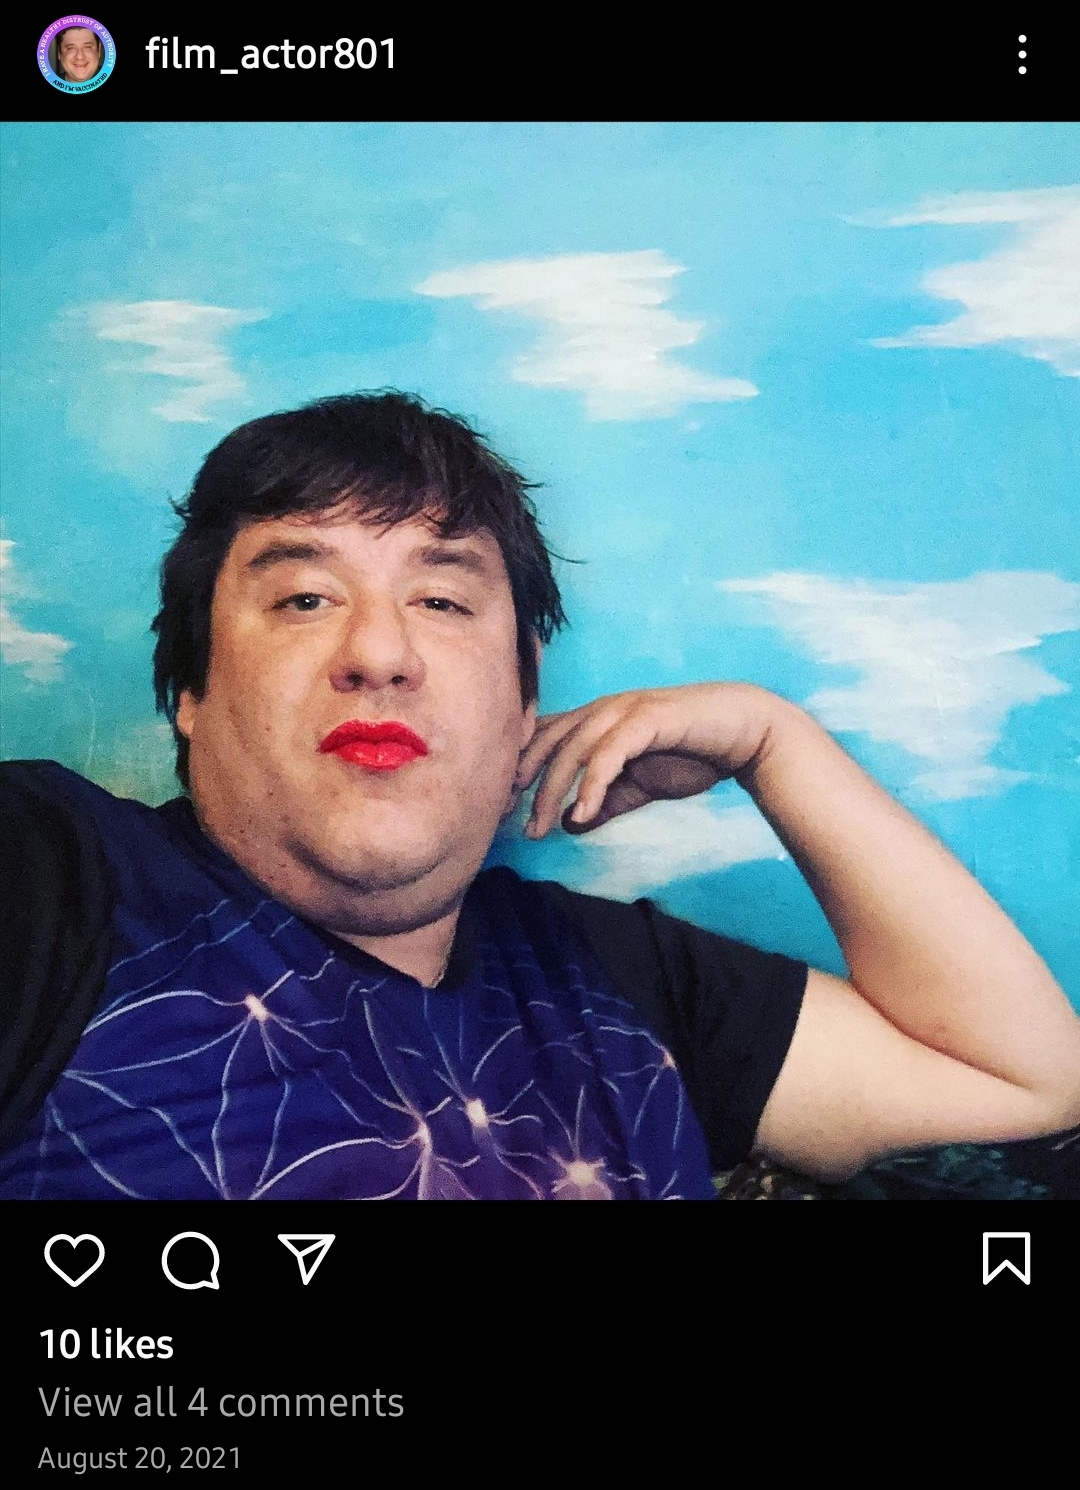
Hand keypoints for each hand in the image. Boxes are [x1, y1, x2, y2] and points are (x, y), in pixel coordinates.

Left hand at [515, 683, 775, 836]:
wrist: (744, 732)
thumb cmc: (692, 753)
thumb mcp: (640, 786)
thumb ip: (606, 801)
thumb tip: (570, 824)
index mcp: (595, 720)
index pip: (543, 741)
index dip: (518, 773)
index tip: (501, 812)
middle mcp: (601, 709)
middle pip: (547, 745)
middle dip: (522, 784)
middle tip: (506, 822)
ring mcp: (622, 710)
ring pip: (571, 750)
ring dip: (550, 791)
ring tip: (538, 829)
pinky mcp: (645, 719)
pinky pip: (608, 753)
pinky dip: (591, 783)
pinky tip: (581, 814)